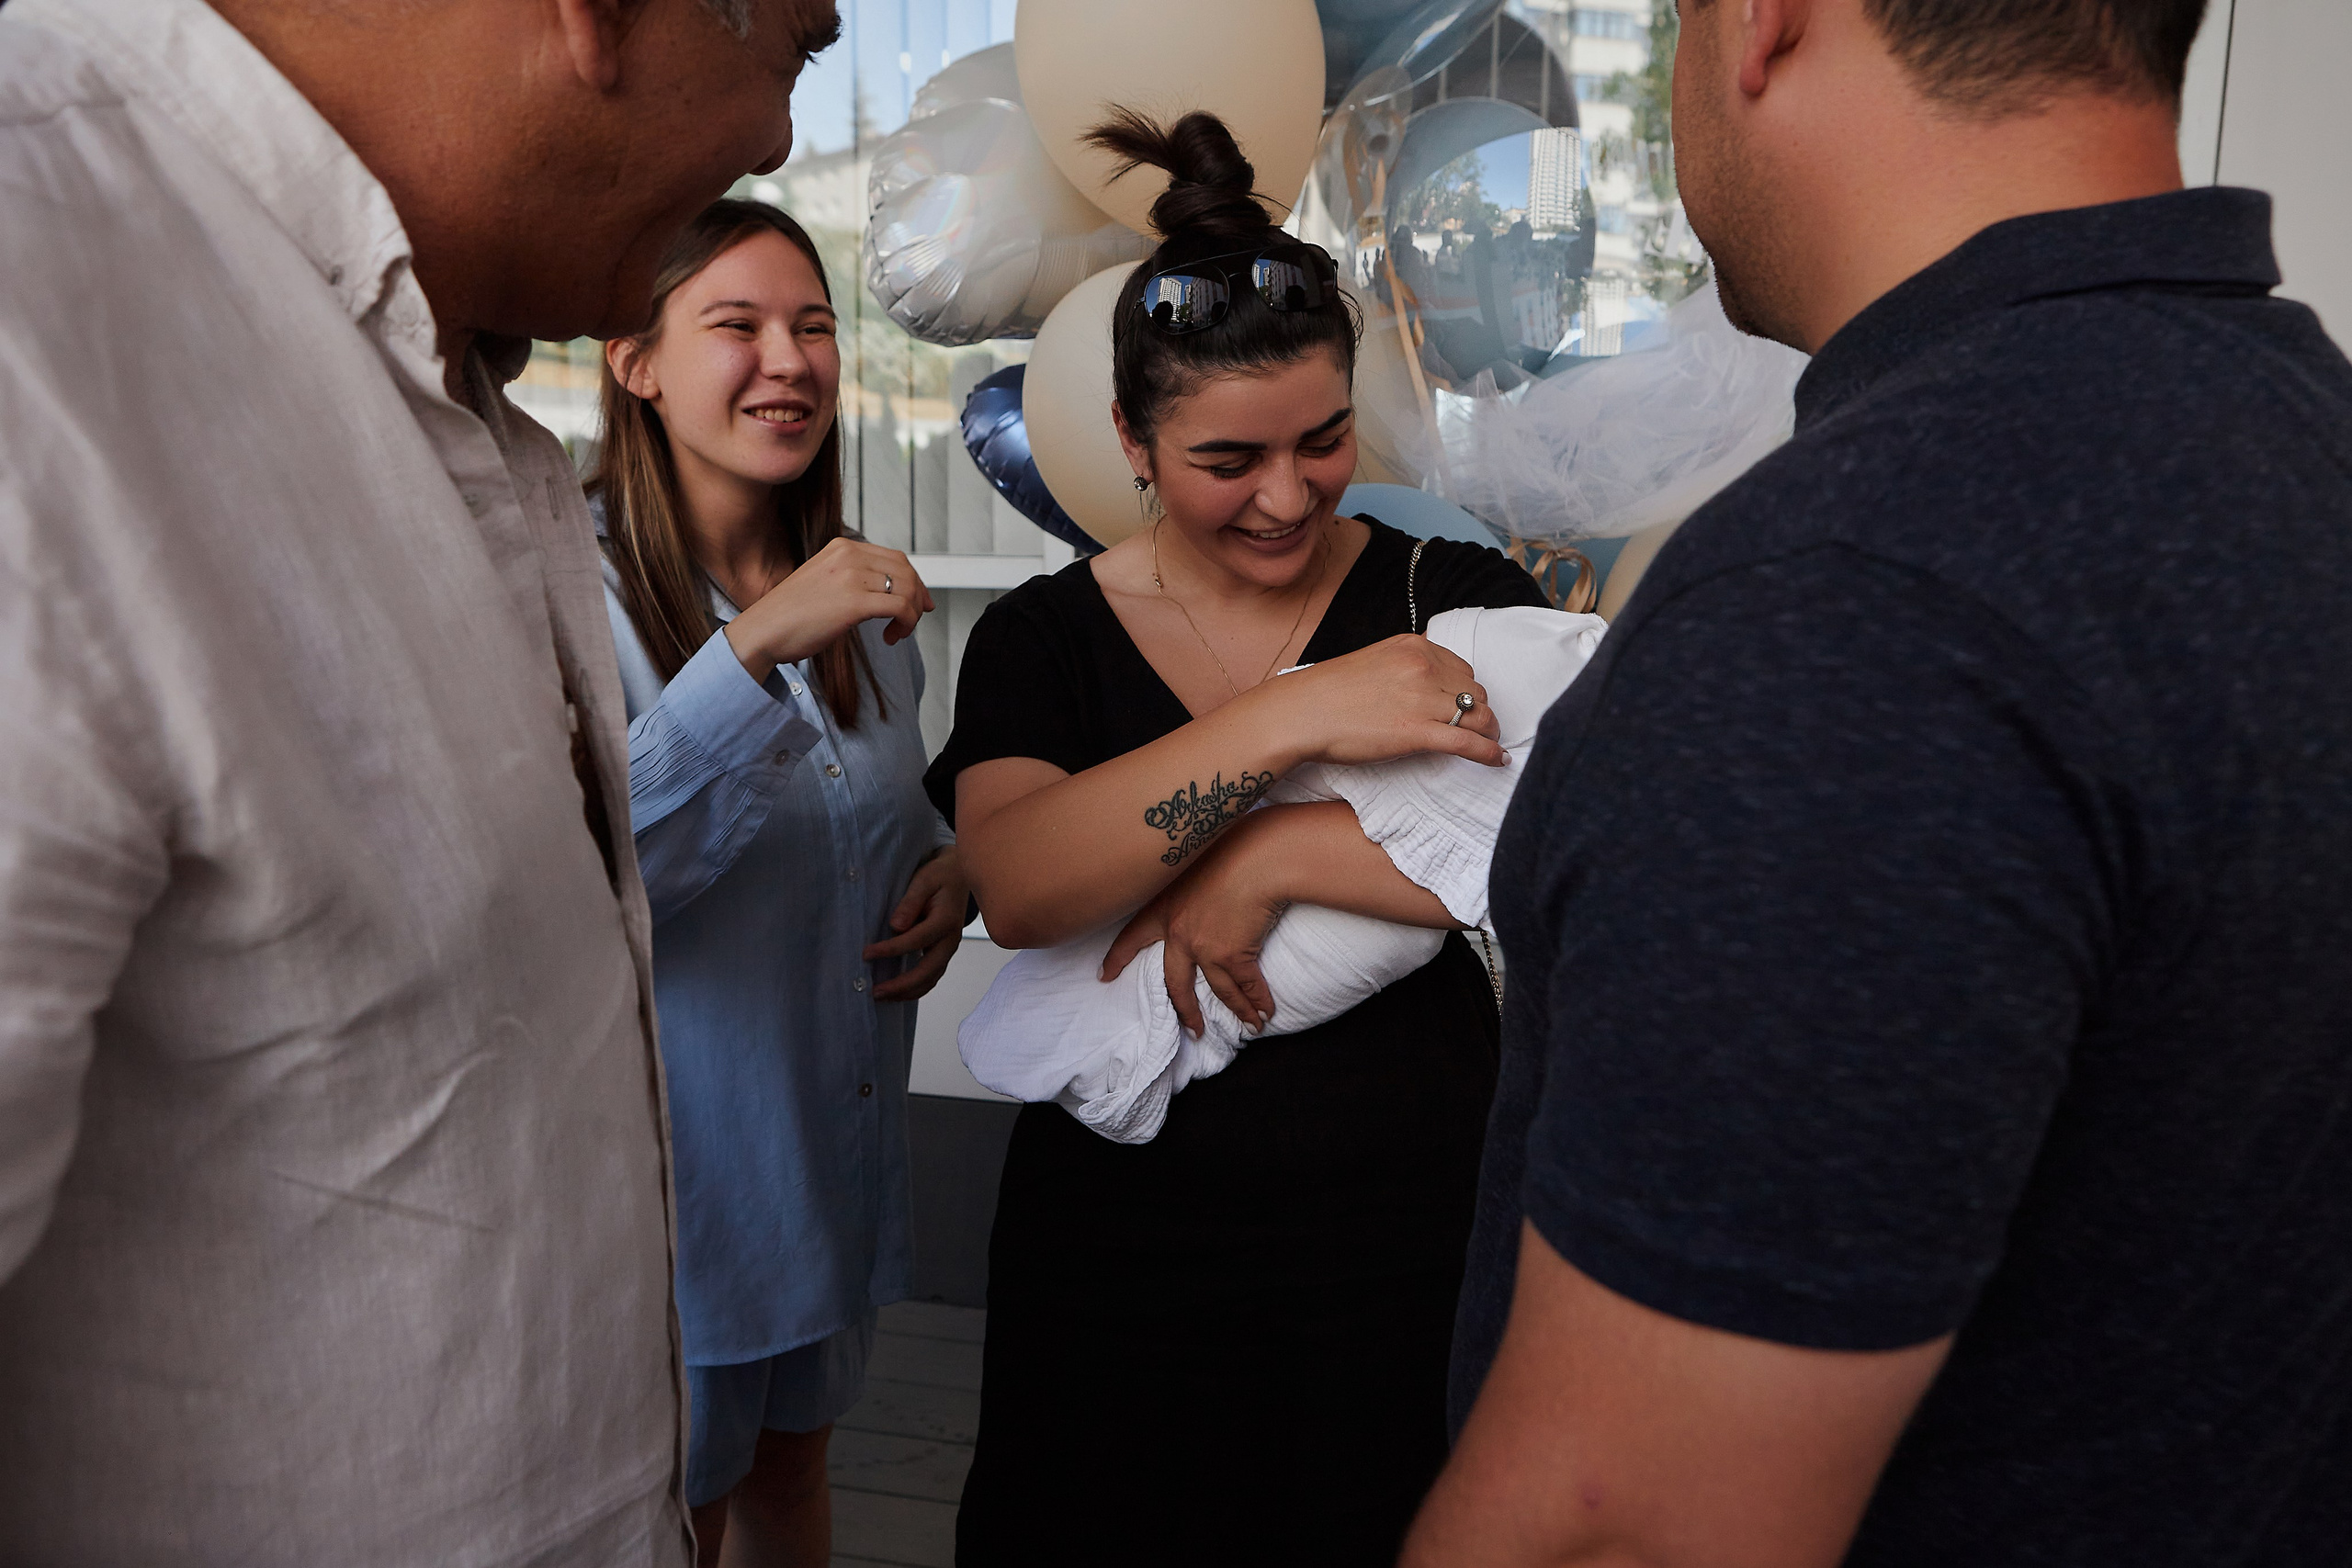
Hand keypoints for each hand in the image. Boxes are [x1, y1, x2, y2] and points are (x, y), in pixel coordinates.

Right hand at [725, 538, 932, 676]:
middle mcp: (847, 555)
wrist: (762, 631)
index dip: (914, 580)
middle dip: (918, 595)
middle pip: (905, 570)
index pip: (894, 557)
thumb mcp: (823, 581)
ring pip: (907, 589)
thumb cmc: (789, 615)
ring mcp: (850, 576)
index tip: (919, 601)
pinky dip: (905, 624)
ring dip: (911, 614)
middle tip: (915, 618)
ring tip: (898, 632)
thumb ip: (851, 578)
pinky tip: (890, 637)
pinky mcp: (854, 602)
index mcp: (840, 547)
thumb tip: (887, 591)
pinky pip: (900, 607)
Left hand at [867, 847, 968, 1001]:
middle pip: (927, 971)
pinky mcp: (943, 953)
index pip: (915, 941)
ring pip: (931, 979)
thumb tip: (896, 926)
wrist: (960, 876)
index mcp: (945, 921)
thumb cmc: (940, 875)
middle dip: (900, 985)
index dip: (890, 950)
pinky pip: (931, 977)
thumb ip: (911, 902)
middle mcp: (950, 940)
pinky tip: (897, 992)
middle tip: (875, 991)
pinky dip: (915, 988)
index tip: (866, 954)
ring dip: (907, 992)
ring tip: (882, 997)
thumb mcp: (924, 880)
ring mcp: (948, 949)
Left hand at [1102, 815, 1289, 1035]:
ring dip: (1237, 1010)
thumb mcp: (1194, 864)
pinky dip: (1258, 1002)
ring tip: (1249, 1026)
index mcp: (1163, 907)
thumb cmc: (1233, 849)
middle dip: (1184, 1009)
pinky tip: (1265, 1014)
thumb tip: (1204, 896)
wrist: (1258, 857)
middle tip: (1192, 1028)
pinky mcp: (1232, 955)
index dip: (1117, 959)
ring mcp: (1204, 948)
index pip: (1131, 937)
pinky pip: (1245, 987)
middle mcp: (1179, 933)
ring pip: (1218, 990)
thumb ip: (1191, 885)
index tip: (1103, 976)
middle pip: (1175, 982)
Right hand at [1253, 633, 1505, 769]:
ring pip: (1480, 716)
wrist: (1302, 713)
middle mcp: (1423, 667)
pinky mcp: (1417, 732)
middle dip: (1480, 711)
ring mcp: (1422, 699)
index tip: (1466, 707)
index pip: (1462, 668)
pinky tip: (1499, 760)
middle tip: (1477, 729)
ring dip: (1490, 732)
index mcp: (1414, 646)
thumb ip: (1405, 666)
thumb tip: (1429, 685)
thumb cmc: (1330, 693)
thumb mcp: (1375, 661)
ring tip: (1491, 744)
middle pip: (1476, 691)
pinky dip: (1489, 752)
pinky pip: (1468, 742)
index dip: (1467, 691)